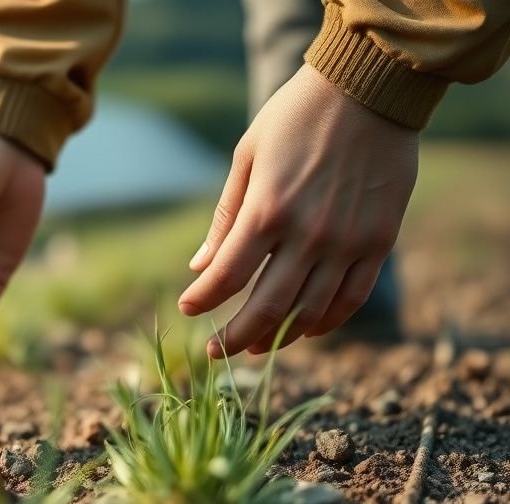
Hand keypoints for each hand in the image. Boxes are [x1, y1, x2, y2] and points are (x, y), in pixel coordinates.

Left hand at [179, 64, 418, 357]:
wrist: (370, 88)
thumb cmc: (297, 116)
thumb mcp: (248, 156)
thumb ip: (225, 217)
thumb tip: (200, 266)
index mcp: (267, 211)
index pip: (226, 278)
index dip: (202, 300)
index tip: (188, 307)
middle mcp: (308, 235)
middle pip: (266, 308)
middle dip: (235, 337)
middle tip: (215, 351)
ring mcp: (347, 242)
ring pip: (310, 313)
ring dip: (278, 337)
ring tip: (256, 345)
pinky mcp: (379, 241)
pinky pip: (351, 299)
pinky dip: (326, 322)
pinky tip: (305, 329)